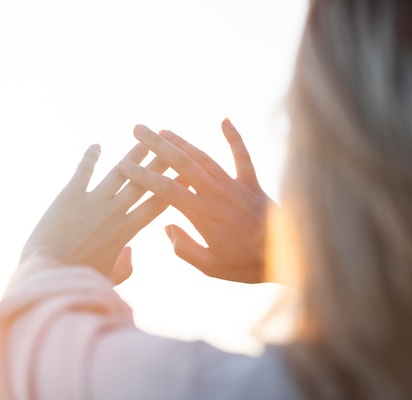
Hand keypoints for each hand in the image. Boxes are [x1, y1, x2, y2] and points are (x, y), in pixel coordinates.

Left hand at [21, 143, 168, 284]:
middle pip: (144, 182)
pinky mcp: (70, 194)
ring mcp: (93, 200)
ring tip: (143, 141)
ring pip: (120, 172)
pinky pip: (84, 170)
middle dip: (160, 164)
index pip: (157, 205)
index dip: (173, 189)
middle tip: (172, 148)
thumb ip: (125, 267)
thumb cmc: (79, 278)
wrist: (47, 271)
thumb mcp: (109, 278)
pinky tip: (96, 145)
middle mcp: (114, 211)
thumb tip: (130, 252)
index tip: (186, 176)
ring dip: (133, 155)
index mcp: (127, 231)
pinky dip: (90, 156)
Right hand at [118, 119, 271, 283]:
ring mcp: (234, 185)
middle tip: (138, 130)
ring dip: (182, 142)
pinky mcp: (252, 183)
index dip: (143, 176)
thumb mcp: (210, 267)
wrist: (287, 255)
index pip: (165, 189)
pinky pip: (242, 156)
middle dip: (157, 145)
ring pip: (204, 157)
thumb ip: (184, 248)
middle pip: (181, 163)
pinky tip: (224, 120)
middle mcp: (215, 193)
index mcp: (201, 213)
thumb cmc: (247, 264)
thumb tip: (166, 228)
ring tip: (164, 130)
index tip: (124, 165)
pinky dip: (234, 138)